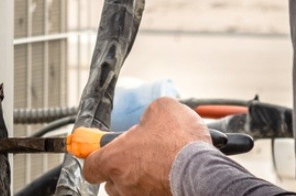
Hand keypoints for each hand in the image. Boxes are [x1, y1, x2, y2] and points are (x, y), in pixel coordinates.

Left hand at [81, 98, 211, 195]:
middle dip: (122, 168)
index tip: (98, 152)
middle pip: (111, 181)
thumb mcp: (161, 108)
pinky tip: (171, 173)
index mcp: (115, 159)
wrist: (205, 169)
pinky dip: (158, 185)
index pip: (90, 167)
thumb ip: (147, 115)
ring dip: (139, 178)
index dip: (95, 157)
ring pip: (131, 190)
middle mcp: (123, 184)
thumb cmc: (180, 140)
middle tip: (140, 153)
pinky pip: (152, 193)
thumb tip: (150, 119)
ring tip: (159, 164)